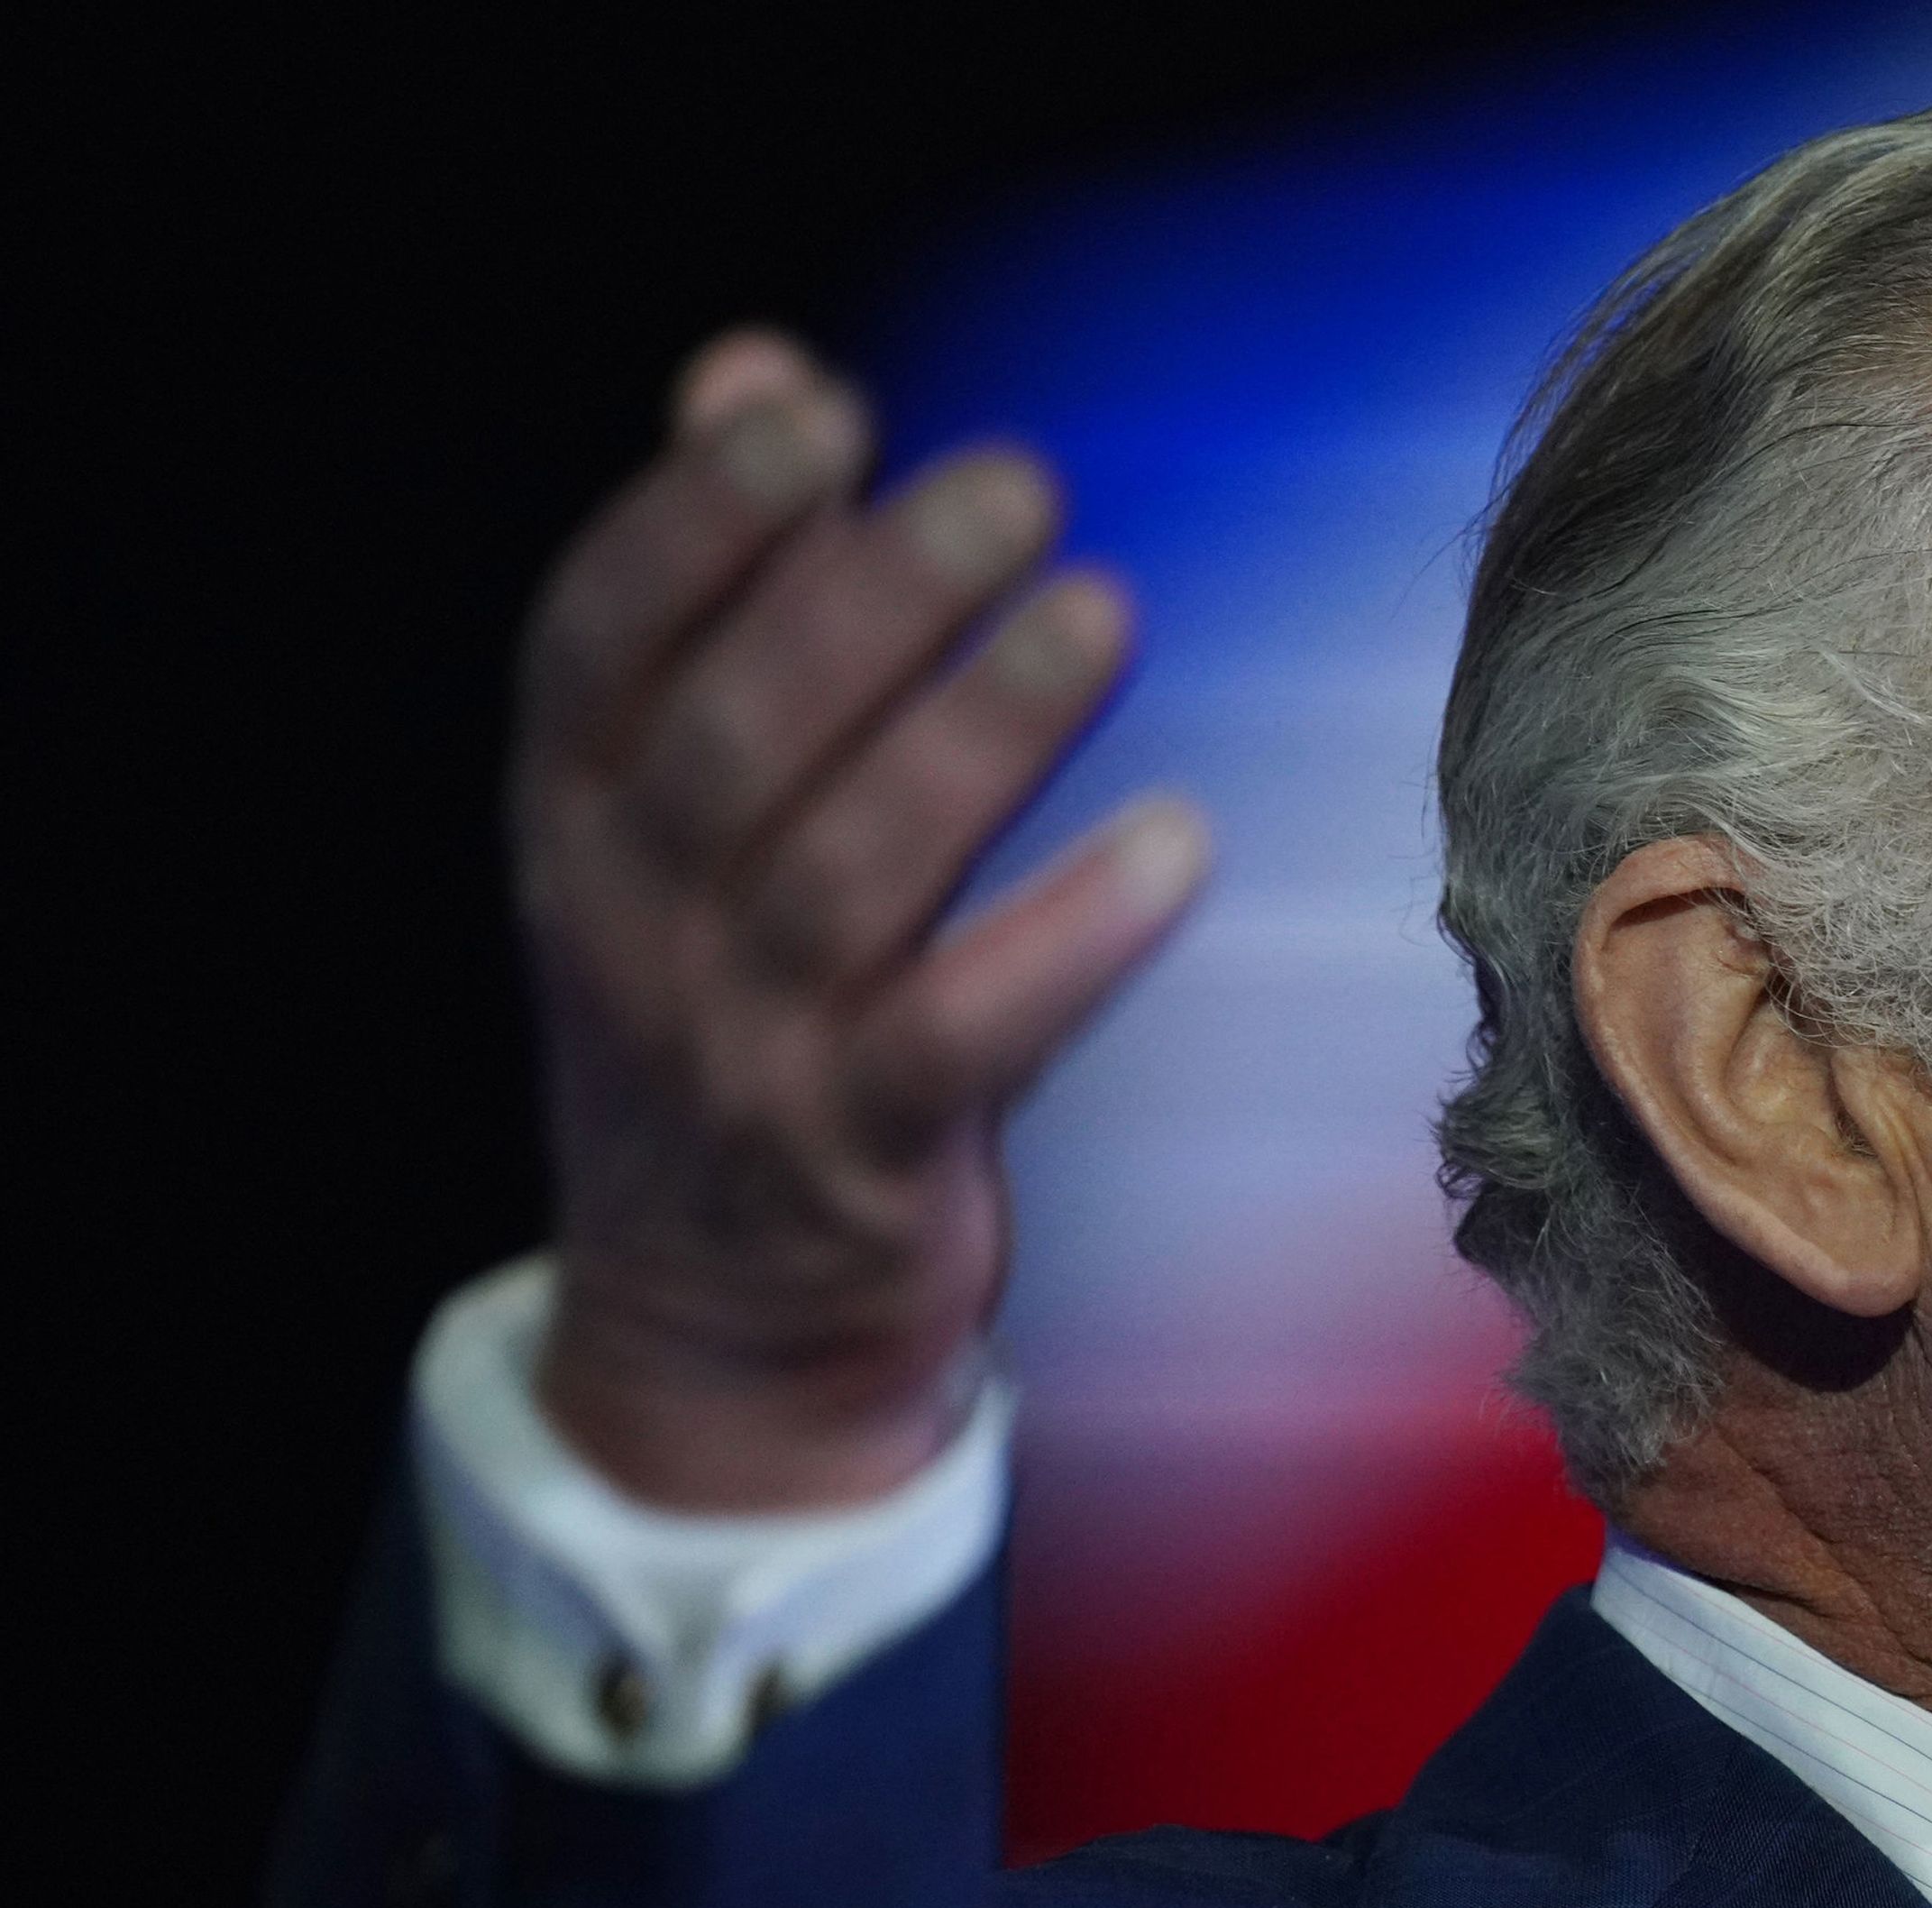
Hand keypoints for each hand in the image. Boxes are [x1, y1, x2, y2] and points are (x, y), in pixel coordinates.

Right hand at [514, 330, 1206, 1510]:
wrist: (711, 1332)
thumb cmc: (723, 1015)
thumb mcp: (669, 820)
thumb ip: (718, 594)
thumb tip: (749, 368)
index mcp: (573, 823)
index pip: (596, 642)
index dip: (695, 519)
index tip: (816, 412)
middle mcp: (632, 929)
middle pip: (735, 739)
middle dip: (868, 600)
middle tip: (1015, 484)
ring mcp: (738, 1055)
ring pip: (846, 877)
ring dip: (976, 739)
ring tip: (1098, 616)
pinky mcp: (861, 1161)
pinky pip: (963, 1038)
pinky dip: (1068, 941)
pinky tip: (1176, 844)